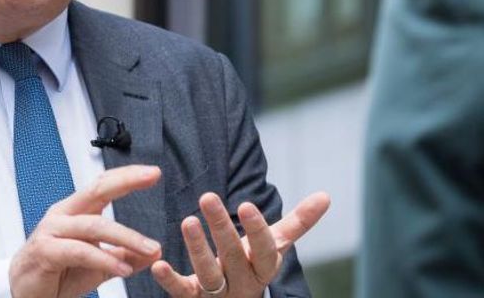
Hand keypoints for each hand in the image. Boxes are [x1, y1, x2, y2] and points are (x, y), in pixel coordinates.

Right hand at [9, 164, 163, 297]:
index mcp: (74, 212)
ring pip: (94, 226)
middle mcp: (63, 215)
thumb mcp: (98, 266)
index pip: (102, 186)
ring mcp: (52, 231)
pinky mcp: (45, 251)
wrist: (26, 295)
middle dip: (126, 181)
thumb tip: (154, 253)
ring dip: (126, 237)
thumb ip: (123, 256)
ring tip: (150, 248)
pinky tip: (124, 269)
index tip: (152, 172)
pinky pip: (80, 251)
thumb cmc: (57, 274)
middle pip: (97, 190)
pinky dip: (104, 258)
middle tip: (152, 176)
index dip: (126, 176)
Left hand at [151, 192, 330, 297]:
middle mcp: (243, 283)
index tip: (248, 205)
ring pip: (208, 273)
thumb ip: (298, 222)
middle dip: (220, 227)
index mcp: (263, 267)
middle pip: (232, 256)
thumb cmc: (253, 264)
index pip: (265, 250)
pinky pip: (181, 292)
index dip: (258, 230)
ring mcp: (218, 294)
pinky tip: (157, 264)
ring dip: (197, 248)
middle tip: (207, 197)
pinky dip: (169, 280)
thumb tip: (326, 195)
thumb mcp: (275, 245)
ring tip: (188, 221)